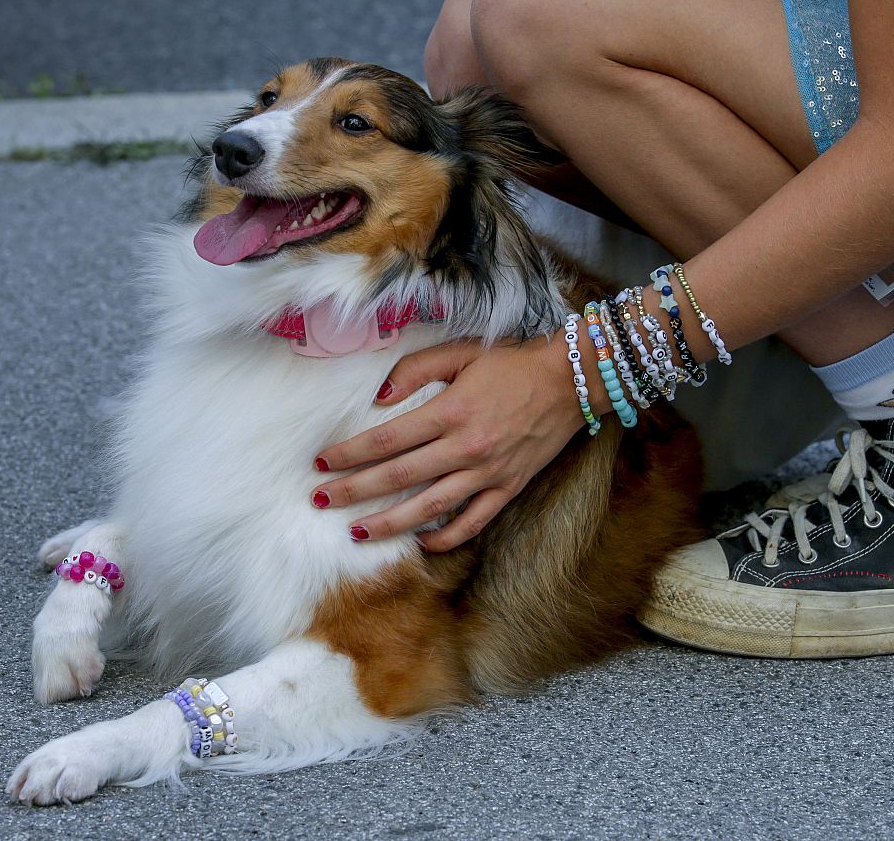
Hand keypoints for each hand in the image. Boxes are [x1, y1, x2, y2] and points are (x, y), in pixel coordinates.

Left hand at [314, 336, 585, 551]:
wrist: (572, 381)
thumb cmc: (513, 363)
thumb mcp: (462, 352)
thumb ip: (417, 369)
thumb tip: (379, 396)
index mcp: (451, 411)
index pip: (387, 439)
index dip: (350, 453)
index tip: (321, 462)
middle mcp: (467, 446)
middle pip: (399, 476)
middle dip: (355, 491)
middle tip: (322, 501)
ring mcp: (488, 472)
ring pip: (431, 507)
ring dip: (391, 523)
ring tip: (358, 533)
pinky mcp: (509, 486)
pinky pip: (474, 521)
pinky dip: (447, 537)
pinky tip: (422, 542)